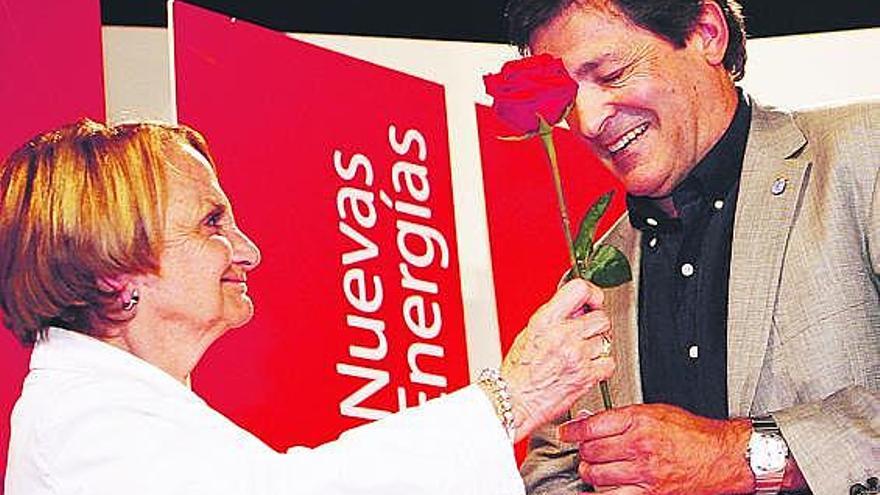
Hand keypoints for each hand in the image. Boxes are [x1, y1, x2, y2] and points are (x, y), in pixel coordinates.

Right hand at [502, 279, 614, 441]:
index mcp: (546, 320)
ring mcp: (577, 356)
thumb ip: (553, 318)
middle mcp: (563, 336)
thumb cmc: (517, 372)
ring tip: (580, 355)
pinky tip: (587, 368)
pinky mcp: (586, 376)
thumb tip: (576, 307)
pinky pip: (609, 363)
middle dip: (595, 325)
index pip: (580, 290)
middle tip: (586, 333)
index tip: (593, 301)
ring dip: (596, 347)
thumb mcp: (529, 333)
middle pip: (600, 317)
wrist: (514, 401)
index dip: (592, 294)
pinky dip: (601, 367)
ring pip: (606, 340)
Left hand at [558, 404, 753, 493]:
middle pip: (591, 451)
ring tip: (595, 468)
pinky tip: (600, 488)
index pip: (592, 426)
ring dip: (591, 472)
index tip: (566, 433)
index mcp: (639, 421)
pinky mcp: (650, 494)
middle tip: (586, 450)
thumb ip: (624, 416)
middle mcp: (639, 447)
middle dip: (584, 451)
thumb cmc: (692, 434)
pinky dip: (601, 494)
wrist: (720, 457)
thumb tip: (594, 421)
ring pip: (597, 475)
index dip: (573, 430)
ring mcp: (643, 473)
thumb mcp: (657, 412)